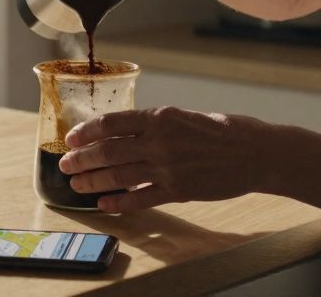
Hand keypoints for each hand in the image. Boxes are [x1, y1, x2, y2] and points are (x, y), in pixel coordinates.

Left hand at [57, 106, 275, 212]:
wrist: (255, 152)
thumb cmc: (224, 130)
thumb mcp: (185, 116)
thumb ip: (155, 125)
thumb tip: (125, 132)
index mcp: (160, 117)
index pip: (111, 123)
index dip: (86, 132)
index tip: (71, 138)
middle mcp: (159, 141)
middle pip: (108, 151)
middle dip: (81, 159)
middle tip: (65, 165)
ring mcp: (167, 168)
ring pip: (118, 176)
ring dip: (92, 181)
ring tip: (76, 185)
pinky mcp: (178, 191)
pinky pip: (140, 198)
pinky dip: (119, 202)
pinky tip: (105, 204)